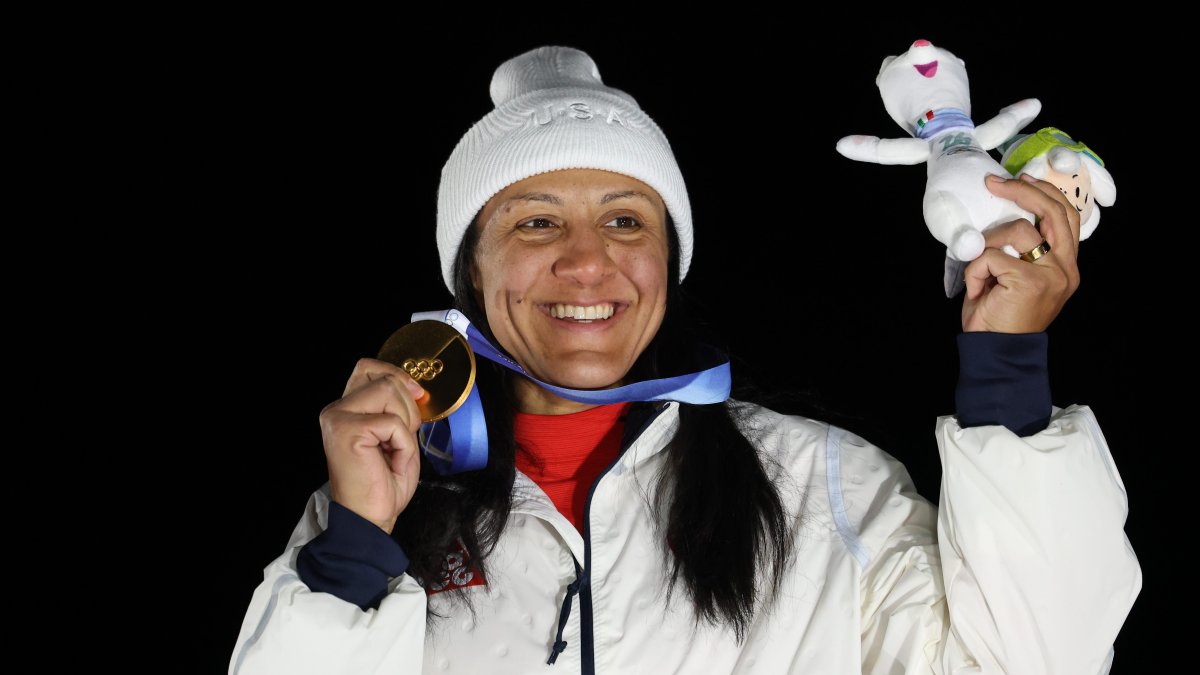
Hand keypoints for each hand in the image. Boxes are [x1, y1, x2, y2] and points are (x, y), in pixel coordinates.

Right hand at [318, 358, 426, 533]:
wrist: (369, 520)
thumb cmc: (381, 485)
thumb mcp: (396, 437)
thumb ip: (398, 409)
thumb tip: (414, 387)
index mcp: (345, 410)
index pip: (368, 368)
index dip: (396, 374)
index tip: (417, 394)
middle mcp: (336, 410)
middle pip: (384, 377)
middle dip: (408, 403)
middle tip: (405, 435)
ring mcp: (338, 419)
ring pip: (389, 391)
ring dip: (406, 421)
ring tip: (395, 449)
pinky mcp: (347, 431)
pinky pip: (393, 422)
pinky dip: (402, 443)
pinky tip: (391, 460)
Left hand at [961, 174, 1081, 332]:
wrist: (995, 351)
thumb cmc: (1000, 315)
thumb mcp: (1015, 276)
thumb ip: (1022, 249)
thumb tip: (1007, 213)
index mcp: (1067, 267)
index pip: (1068, 217)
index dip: (1046, 193)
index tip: (1022, 179)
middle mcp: (1067, 269)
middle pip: (1053, 212)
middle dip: (1023, 191)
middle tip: (995, 184)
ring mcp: (1052, 275)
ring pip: (1019, 230)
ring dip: (988, 243)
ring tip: (980, 268)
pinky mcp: (1030, 281)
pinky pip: (992, 255)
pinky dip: (976, 269)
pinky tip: (977, 289)